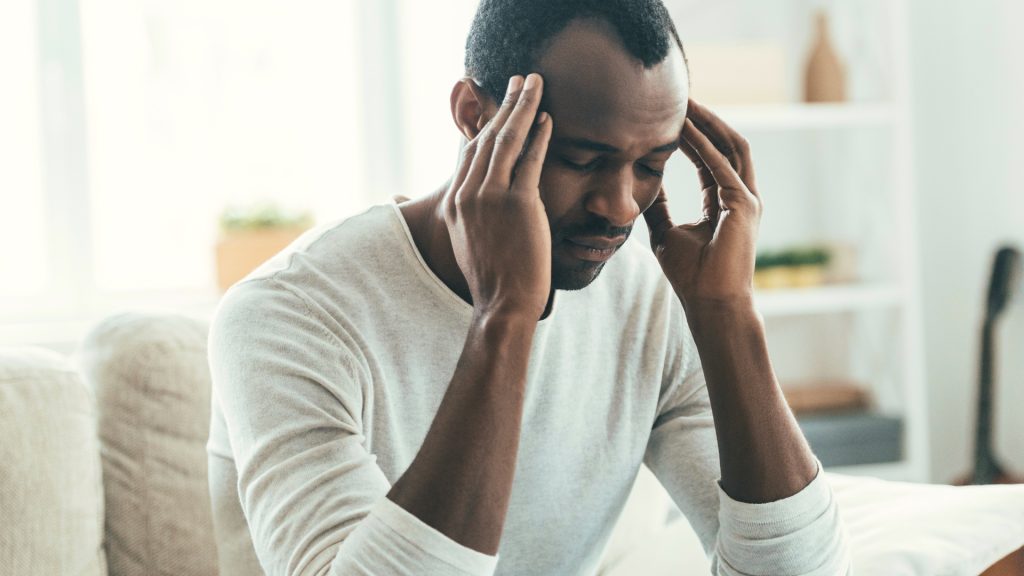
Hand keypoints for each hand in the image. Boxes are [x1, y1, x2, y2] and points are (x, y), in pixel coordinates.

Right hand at [444, 73, 553, 319]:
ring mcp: (490, 197)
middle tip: (520, 81)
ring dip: (522, 107)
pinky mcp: (517, 203)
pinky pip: (530, 159)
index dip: (487, 124)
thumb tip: (480, 203)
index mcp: (455, 203)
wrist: (504, 304)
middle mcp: (468, 195)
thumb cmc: (494, 278)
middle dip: (505, 105)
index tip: (500, 107)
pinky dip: (539, 135)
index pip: (471, 152)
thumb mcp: (470, 242)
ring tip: (535, 85)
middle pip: (487, 137)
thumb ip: (472, 215)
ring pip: (506, 141)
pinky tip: (547, 118)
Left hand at [643, 99, 762, 309]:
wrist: (710, 304)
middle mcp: (741, 195)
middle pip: (726, 143)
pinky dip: (703, 146)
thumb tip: (639, 186)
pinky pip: (722, 165)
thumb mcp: (666, 232)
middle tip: (680, 96)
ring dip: (707, 123)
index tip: (671, 114)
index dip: (693, 133)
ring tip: (685, 103)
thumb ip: (658, 206)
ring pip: (731, 146)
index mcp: (725, 200)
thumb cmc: (692, 276)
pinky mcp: (743, 205)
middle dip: (705, 118)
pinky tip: (683, 129)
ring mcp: (746, 199)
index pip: (711, 156)